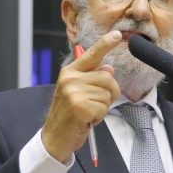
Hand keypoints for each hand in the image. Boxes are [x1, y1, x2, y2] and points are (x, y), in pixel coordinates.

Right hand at [41, 31, 121, 162]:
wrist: (54, 137)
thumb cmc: (68, 114)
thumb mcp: (77, 92)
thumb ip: (92, 78)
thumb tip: (109, 68)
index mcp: (70, 72)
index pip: (91, 54)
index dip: (106, 44)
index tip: (118, 35)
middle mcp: (70, 78)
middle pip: (108, 78)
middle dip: (109, 93)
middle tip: (94, 104)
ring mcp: (74, 92)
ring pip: (108, 94)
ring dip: (102, 107)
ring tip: (88, 112)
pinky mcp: (80, 107)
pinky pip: (103, 108)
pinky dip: (99, 118)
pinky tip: (87, 120)